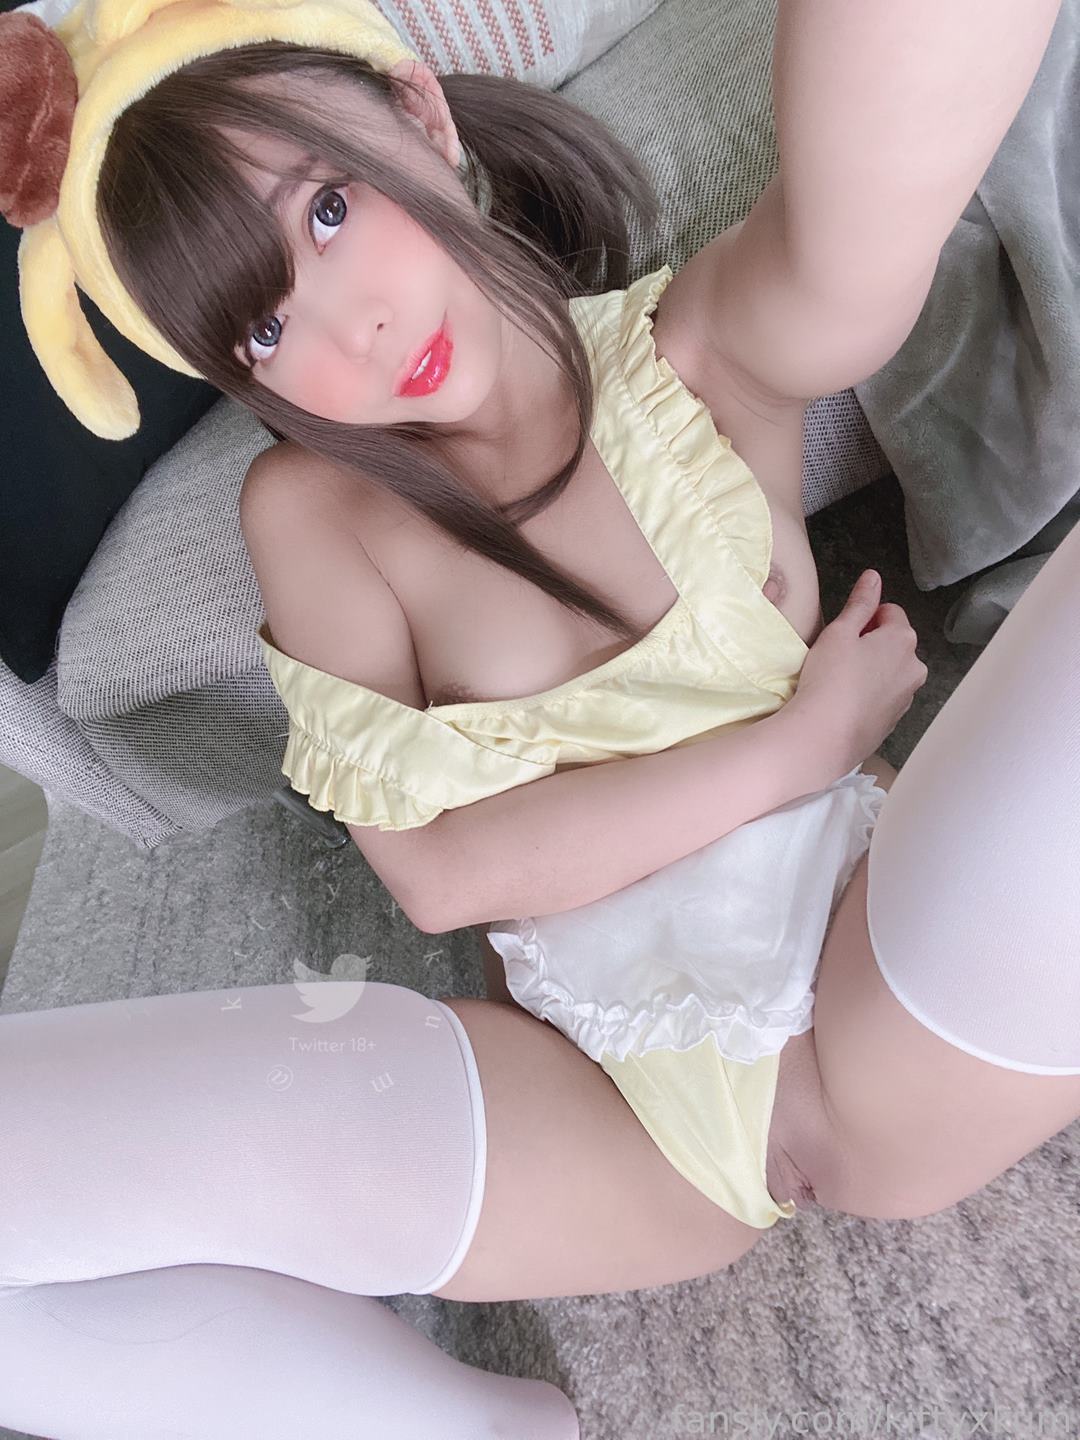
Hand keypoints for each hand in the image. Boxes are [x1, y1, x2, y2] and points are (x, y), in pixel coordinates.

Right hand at [789, 570, 928, 776]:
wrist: (825, 736)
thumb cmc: (829, 677)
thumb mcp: (839, 632)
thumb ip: (860, 603)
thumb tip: (874, 576)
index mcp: (903, 640)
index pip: (890, 612)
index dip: (866, 617)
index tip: (845, 631)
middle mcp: (914, 667)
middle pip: (895, 643)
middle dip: (872, 643)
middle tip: (840, 655)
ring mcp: (907, 698)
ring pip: (891, 671)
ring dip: (873, 669)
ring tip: (842, 681)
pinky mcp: (894, 722)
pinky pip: (885, 697)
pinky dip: (870, 694)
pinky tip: (847, 702)